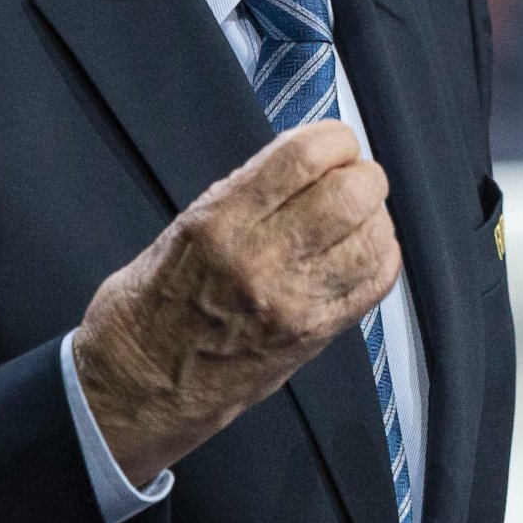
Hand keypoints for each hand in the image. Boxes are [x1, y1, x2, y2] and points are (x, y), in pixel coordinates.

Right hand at [73, 121, 399, 484]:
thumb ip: (252, 190)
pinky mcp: (318, 334)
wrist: (142, 382)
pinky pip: (378, 281)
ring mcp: (296, 302)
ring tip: (353, 219)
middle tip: (347, 180)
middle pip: (353, 194)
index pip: (305, 158)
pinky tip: (360, 251)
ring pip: (375, 237)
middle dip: (360, 176)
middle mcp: (262, 261)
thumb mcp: (187, 224)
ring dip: (373, 218)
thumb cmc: (156, 301)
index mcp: (220, 223)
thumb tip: (309, 159)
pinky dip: (380, 256)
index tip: (332, 144)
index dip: (334, 139)